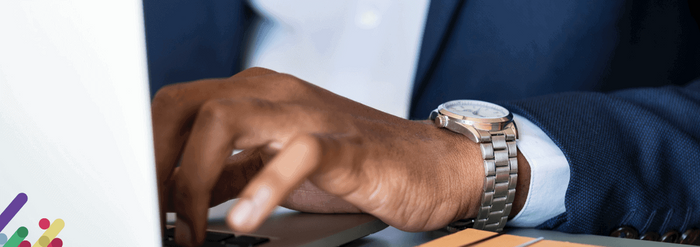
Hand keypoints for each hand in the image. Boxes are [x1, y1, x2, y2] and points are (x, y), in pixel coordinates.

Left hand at [151, 67, 529, 246]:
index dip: (144, 153)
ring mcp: (307, 114)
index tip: (136, 199)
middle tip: (152, 214)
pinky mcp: (343, 145)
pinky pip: (295, 155)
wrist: (425, 164)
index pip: (174, 108)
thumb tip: (174, 197)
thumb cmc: (350, 166)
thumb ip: (226, 172)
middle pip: (183, 105)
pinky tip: (243, 220)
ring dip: (192, 177)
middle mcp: (273, 93)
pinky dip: (262, 187)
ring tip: (189, 228)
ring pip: (225, 119)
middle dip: (155, 163)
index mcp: (252, 95)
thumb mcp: (272, 167)